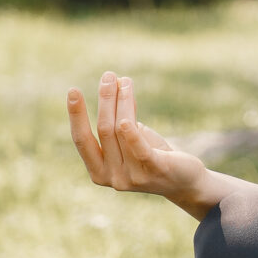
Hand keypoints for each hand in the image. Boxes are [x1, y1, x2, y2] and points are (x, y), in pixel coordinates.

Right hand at [65, 71, 211, 207]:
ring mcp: (132, 177)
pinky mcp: (155, 171)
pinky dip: (131, 134)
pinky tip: (126, 119)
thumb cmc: (153, 156)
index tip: (73, 90)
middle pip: (104, 130)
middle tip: (108, 76)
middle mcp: (112, 177)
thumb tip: (119, 84)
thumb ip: (123, 118)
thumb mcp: (134, 137)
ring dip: (123, 102)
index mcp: (98, 171)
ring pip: (122, 132)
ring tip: (125, 81)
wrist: (185, 180)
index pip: (81, 140)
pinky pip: (140, 150)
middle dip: (105, 100)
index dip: (76, 115)